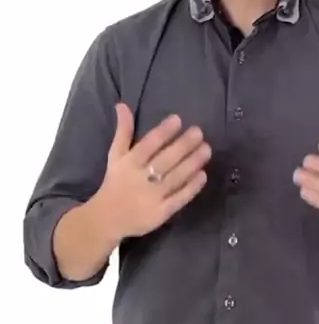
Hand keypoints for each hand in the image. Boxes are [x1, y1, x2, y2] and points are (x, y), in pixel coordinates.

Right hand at [97, 103, 211, 242]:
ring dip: (192, 163)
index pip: (148, 145)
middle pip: (165, 160)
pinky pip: (178, 198)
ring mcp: (151, 197)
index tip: (178, 120)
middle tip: (199, 132)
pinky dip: (191, 187)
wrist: (106, 219)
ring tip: (207, 149)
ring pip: (175, 178)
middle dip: (183, 145)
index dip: (163, 132)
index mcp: (128, 163)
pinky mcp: (160, 213)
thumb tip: (122, 105)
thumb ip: (123, 131)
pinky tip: (203, 175)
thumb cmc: (115, 181)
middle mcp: (140, 179)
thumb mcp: (116, 155)